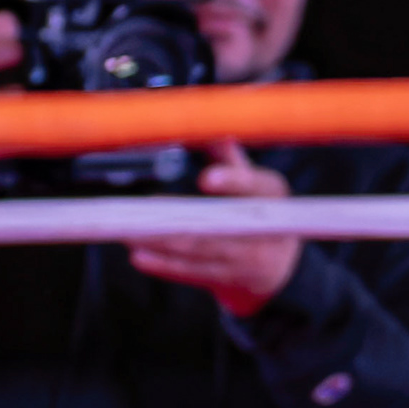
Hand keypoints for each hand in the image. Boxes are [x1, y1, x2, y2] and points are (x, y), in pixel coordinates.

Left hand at [125, 141, 302, 318]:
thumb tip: (215, 129)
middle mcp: (263, 228)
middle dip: (178, 218)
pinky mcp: (227, 278)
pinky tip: (140, 256)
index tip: (206, 178)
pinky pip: (192, 272)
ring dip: (161, 241)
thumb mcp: (255, 184)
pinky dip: (164, 265)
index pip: (253, 186)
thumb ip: (231, 159)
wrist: (279, 269)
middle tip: (144, 209)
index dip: (232, 181)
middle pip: (217, 223)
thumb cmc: (260, 213)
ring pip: (198, 249)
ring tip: (129, 231)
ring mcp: (246, 257)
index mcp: (271, 195)